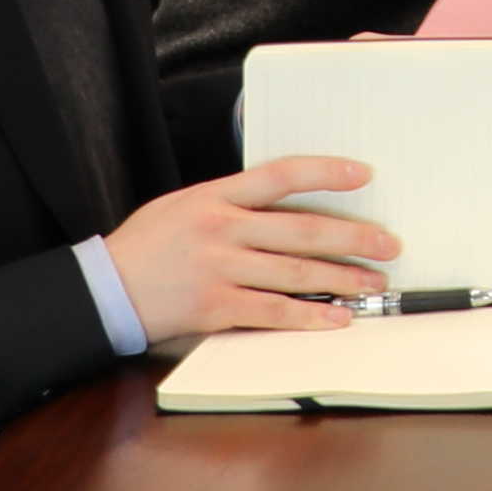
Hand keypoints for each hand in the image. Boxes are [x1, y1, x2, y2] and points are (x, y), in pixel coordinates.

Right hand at [108, 154, 395, 338]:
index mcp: (215, 197)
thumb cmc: (145, 245)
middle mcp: (223, 229)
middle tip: (389, 244)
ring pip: (296, 272)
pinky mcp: (216, 307)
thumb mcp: (183, 205)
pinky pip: (273, 312)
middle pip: (303, 229)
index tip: (364, 174)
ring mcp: (220, 269)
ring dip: (343, 279)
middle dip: (354, 237)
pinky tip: (336, 318)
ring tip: (375, 283)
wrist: (103, 289)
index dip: (326, 172)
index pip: (281, 175)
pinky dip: (310, 315)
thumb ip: (230, 202)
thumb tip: (283, 202)